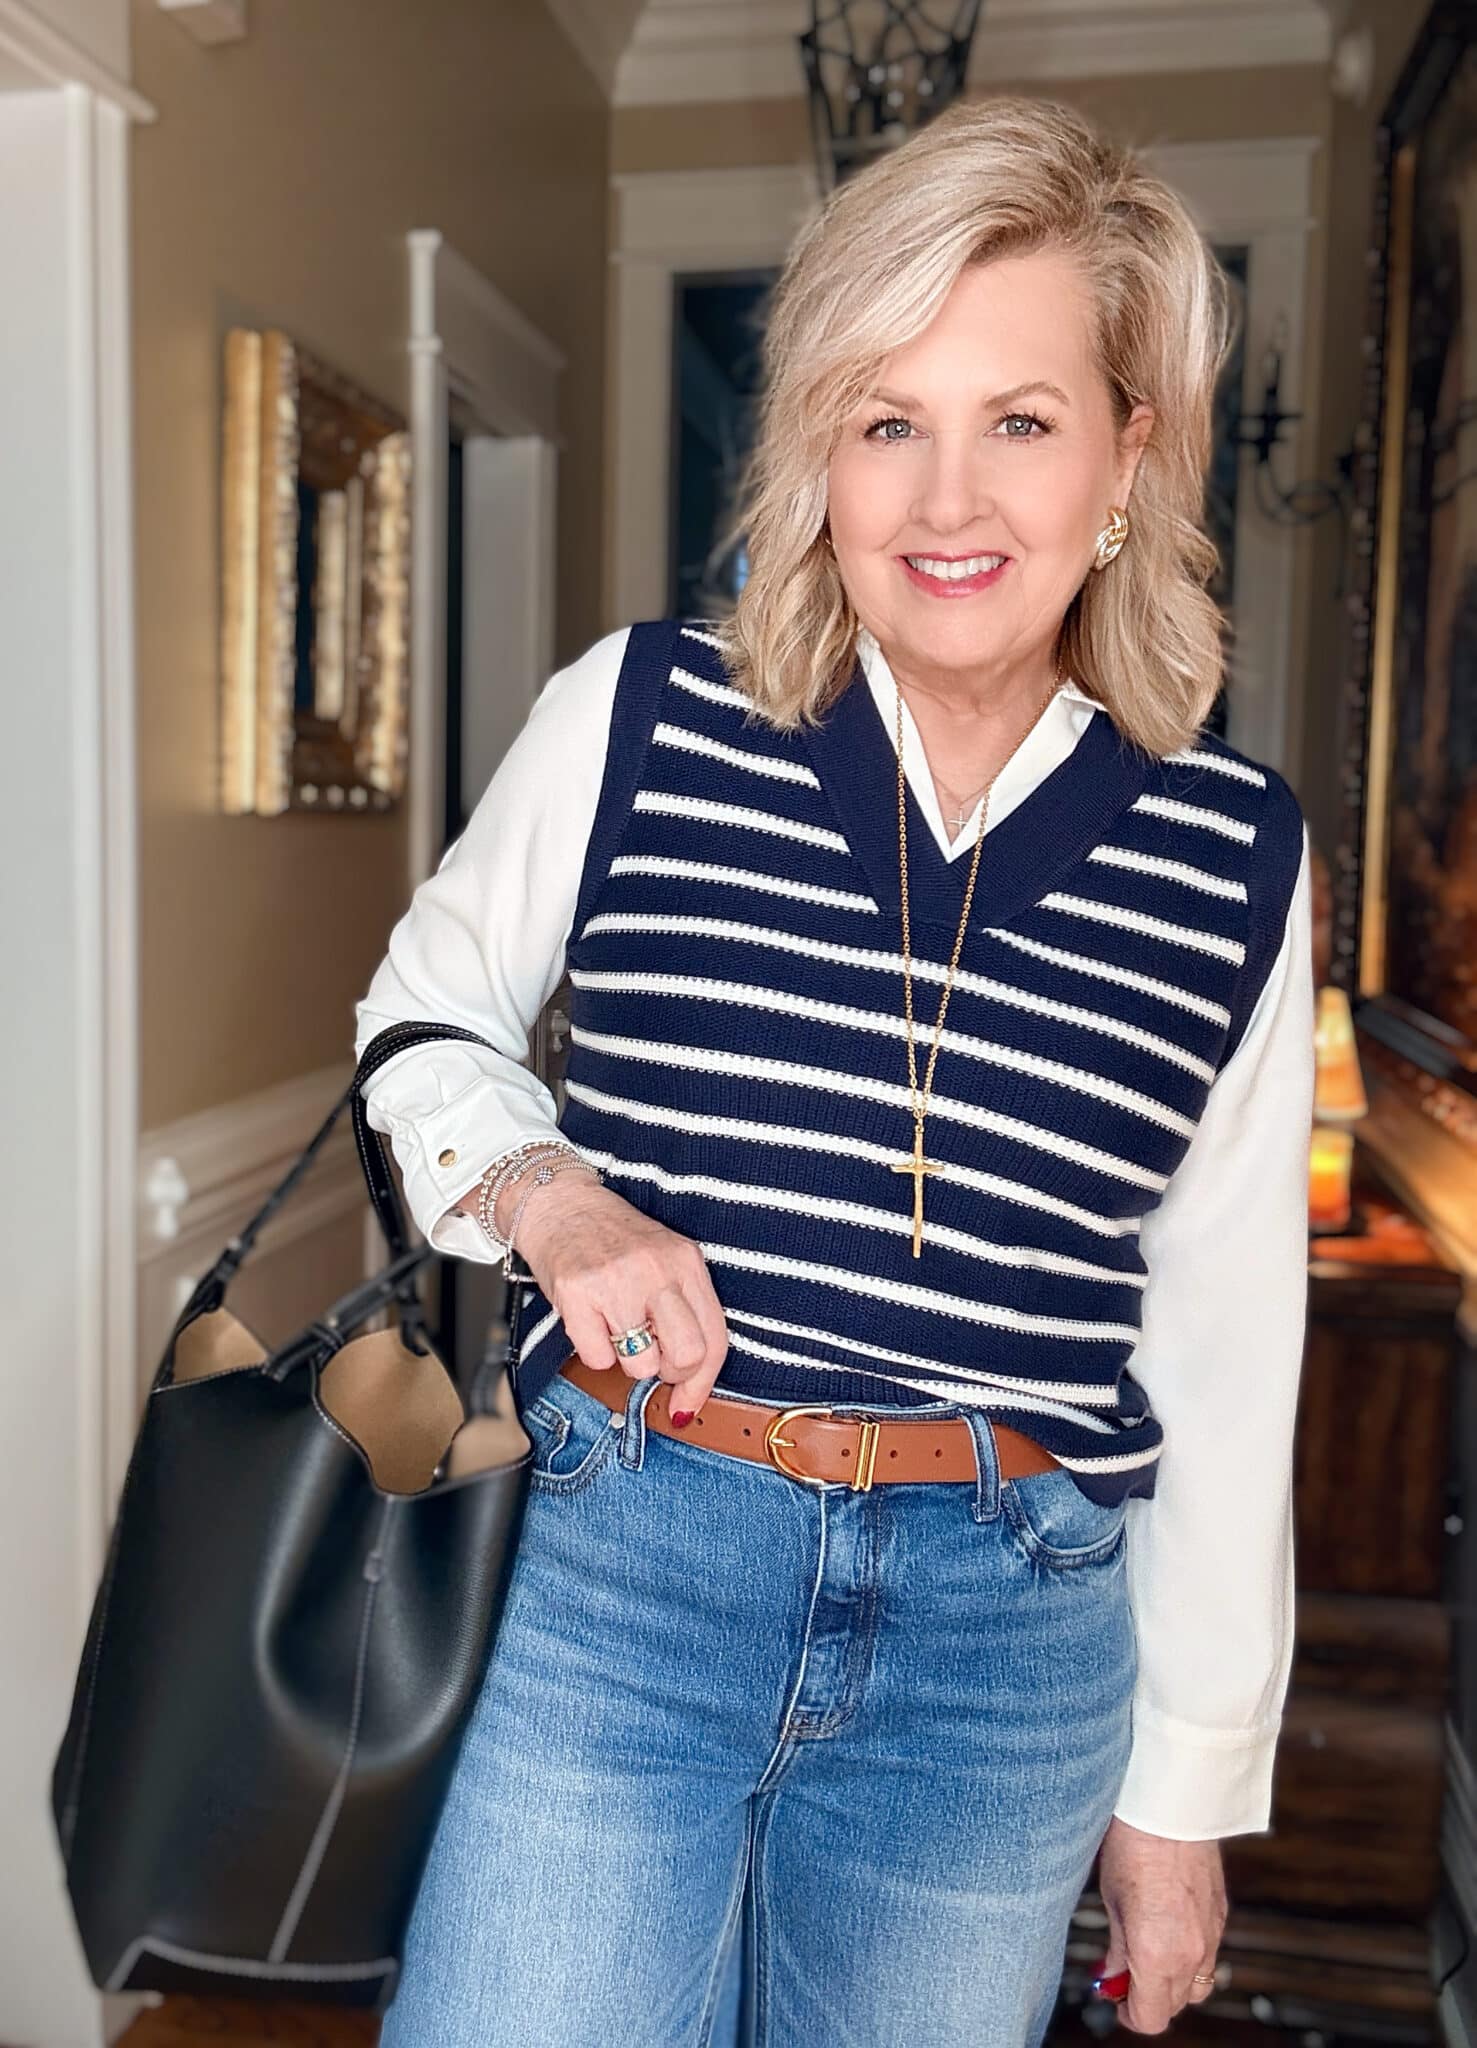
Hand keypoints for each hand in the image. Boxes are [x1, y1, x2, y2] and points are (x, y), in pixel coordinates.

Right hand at [511, 1172, 728, 1418]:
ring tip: (614, 1326)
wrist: (560, 1204)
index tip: (686, 1405)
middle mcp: (657, 1270)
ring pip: (640, 1365)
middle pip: (687, 1355)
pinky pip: (596, 1359)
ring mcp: (617, 1281)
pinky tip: (590, 1321)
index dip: (703, 1383)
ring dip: (626, 1360)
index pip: (714, 1338)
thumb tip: (689, 1390)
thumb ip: (684, 1311)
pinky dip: (593, 1351)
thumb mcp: (663, 1261)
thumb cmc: (614, 1240)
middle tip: (651, 1356)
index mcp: (687, 1262)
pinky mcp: (577, 1294)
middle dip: (668, 1372)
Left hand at [1094, 1816, 1226, 2031]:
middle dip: (1147, 1998)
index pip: (1150, 2018)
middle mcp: (1190, 1953)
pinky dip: (1189, 1956)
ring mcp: (1211, 1936)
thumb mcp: (1112, 1902)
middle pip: (1173, 2006)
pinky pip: (1209, 1955)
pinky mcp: (1221, 1915)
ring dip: (1172, 1982)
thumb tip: (1111, 1976)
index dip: (1128, 2014)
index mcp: (1157, 1955)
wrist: (1171, 1805)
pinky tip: (1166, 1929)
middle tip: (1121, 1973)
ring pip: (1196, 1985)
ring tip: (1145, 1954)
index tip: (1114, 1999)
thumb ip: (1116, 1949)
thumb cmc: (1133, 1845)